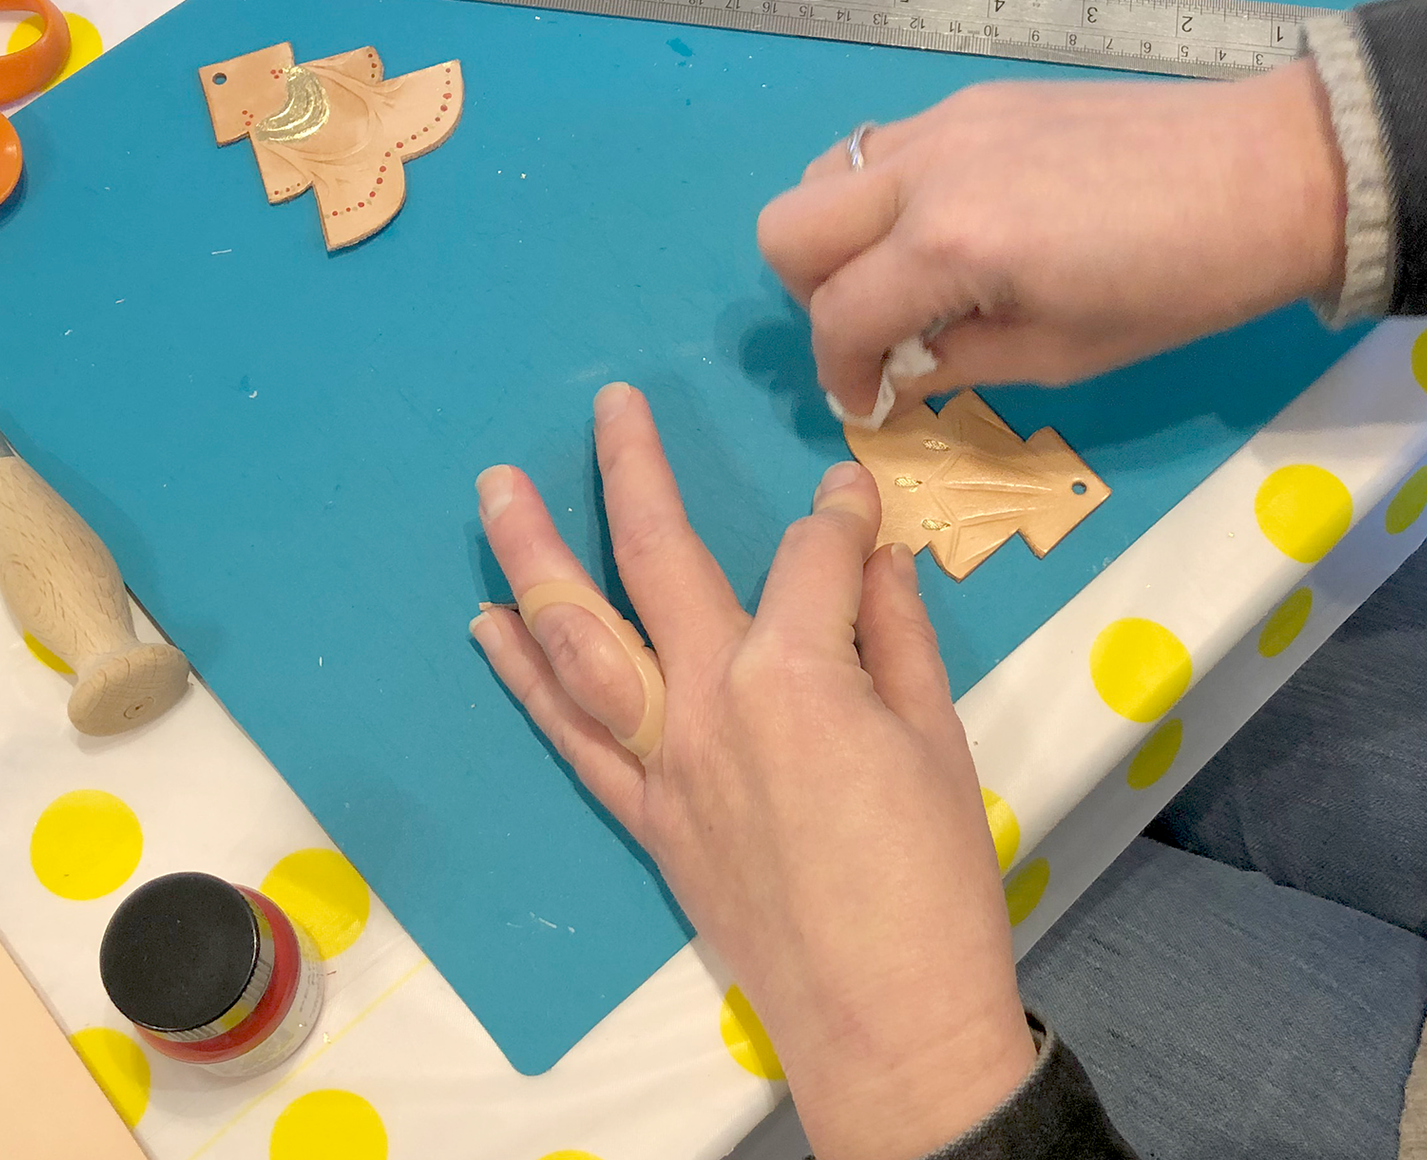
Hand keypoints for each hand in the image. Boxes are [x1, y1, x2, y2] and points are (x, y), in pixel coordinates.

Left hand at [470, 386, 1034, 1159]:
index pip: (812, 554)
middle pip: (658, 558)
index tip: (853, 498)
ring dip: (534, 557)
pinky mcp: (644, 815)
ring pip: (579, 639)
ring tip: (496, 487)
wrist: (887, 1023)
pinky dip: (523, 676)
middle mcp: (709, 700)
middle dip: (633, 470)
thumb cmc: (933, 879)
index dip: (841, 517)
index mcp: (796, 671)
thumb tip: (873, 557)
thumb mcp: (937, 735)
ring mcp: (663, 760)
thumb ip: (895, 631)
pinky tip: (488, 623)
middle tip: (609, 402)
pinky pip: (567, 735)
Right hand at [757, 62, 1345, 418]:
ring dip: (842, 236)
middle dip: (812, 295)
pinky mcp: (976, 95)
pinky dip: (888, 195)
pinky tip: (960, 227)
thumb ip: (959, 363)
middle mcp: (925, 169)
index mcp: (949, 244)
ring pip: (824, 173)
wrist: (1272, 170)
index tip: (869, 403)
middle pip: (786, 227)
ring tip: (911, 276)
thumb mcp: (1066, 355)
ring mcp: (946, 119)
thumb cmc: (1183, 283)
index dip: (838, 376)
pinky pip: (886, 146)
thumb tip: (897, 376)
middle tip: (879, 332)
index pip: (835, 316)